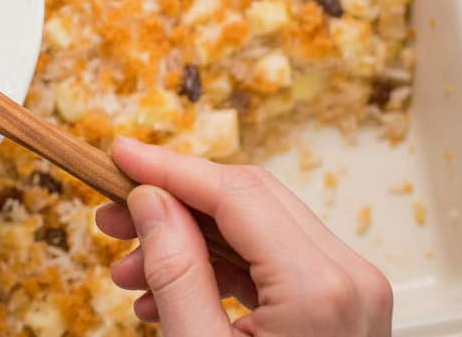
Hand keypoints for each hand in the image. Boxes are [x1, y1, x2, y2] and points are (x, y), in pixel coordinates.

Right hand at [96, 137, 391, 336]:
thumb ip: (176, 274)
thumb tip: (152, 203)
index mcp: (319, 288)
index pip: (234, 193)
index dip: (168, 167)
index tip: (118, 154)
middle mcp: (348, 278)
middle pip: (248, 199)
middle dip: (172, 200)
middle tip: (110, 212)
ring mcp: (351, 293)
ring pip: (256, 229)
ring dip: (187, 239)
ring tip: (127, 270)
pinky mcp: (341, 308)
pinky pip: (271, 265)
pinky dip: (215, 269)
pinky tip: (164, 295)